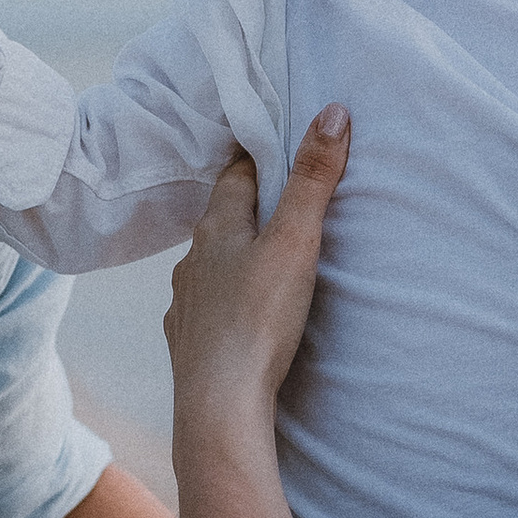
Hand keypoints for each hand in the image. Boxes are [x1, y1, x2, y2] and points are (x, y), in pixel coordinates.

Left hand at [164, 110, 349, 427]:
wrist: (219, 405)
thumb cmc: (257, 320)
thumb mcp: (296, 242)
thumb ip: (314, 180)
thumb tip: (331, 112)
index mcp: (216, 228)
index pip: (235, 175)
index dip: (259, 158)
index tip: (279, 145)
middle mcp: (191, 260)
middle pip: (222, 219)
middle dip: (249, 206)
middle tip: (282, 197)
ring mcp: (186, 303)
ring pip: (211, 264)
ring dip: (235, 255)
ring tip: (264, 255)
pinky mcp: (189, 342)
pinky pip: (207, 307)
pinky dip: (226, 298)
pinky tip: (240, 310)